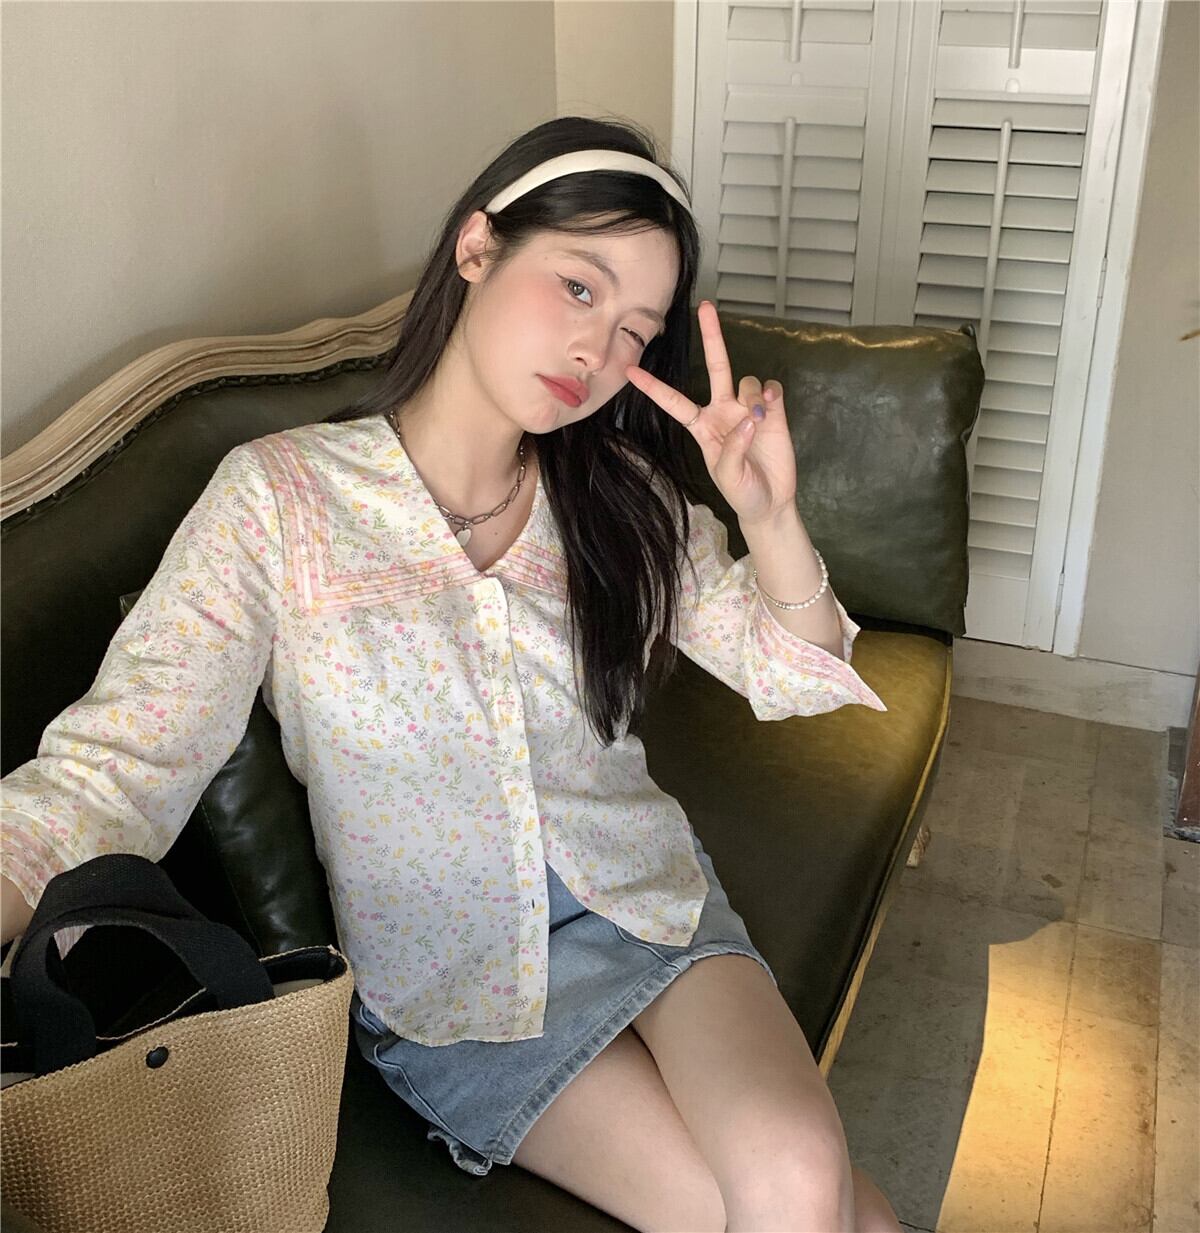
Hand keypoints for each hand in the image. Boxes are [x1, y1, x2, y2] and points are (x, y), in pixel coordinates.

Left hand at [624, 300, 797, 526]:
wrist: (771, 503)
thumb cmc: (742, 492)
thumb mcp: (727, 477)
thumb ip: (732, 449)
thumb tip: (747, 419)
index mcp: (702, 426)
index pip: (673, 401)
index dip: (653, 387)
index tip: (629, 370)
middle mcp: (723, 411)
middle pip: (716, 365)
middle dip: (711, 335)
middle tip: (706, 306)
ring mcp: (748, 408)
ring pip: (746, 380)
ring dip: (751, 396)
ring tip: (759, 421)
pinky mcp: (773, 411)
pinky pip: (770, 388)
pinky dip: (770, 393)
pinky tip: (770, 406)